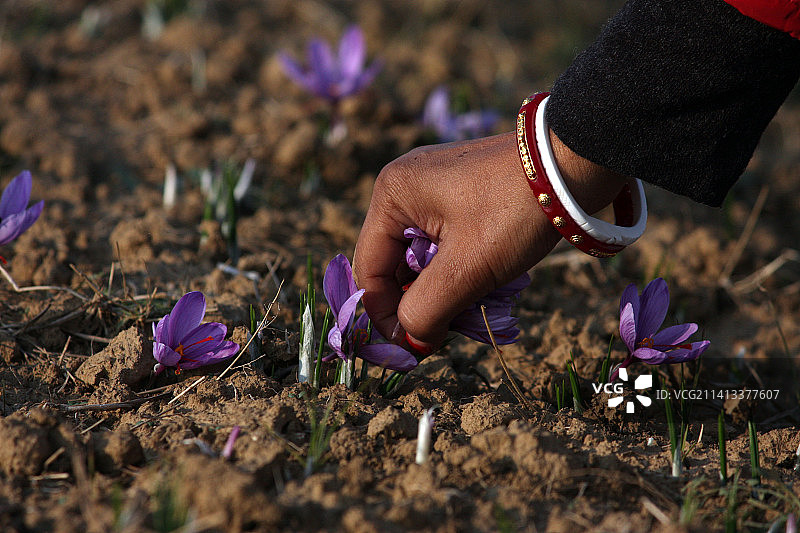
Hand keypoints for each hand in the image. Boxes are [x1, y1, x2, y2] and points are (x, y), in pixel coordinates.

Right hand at [353, 130, 626, 351]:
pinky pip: (443, 240)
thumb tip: (410, 341)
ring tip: (473, 302)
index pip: (369, 270)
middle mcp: (404, 185)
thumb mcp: (467, 268)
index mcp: (391, 194)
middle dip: (418, 301)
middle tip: (448, 328)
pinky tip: (484, 278)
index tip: (414, 348)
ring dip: (442, 287)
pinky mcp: (459, 190)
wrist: (576, 160)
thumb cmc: (515, 211)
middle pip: (393, 264)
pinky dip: (458, 267)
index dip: (384, 315)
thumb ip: (425, 310)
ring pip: (421, 256)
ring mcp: (432, 185)